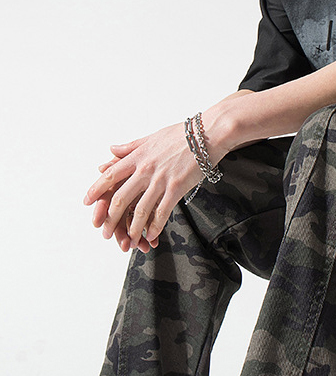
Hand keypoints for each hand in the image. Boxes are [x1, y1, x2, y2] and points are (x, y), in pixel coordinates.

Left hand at [84, 122, 217, 250]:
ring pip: (140, 209)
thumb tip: (111, 151)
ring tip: (130, 240)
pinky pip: (162, 212)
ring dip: (133, 228)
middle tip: (106, 232)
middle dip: (111, 219)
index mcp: (137, 157)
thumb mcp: (151, 137)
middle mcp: (145, 169)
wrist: (207, 134)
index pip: (109, 176)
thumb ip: (130, 147)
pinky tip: (151, 236)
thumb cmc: (181, 135)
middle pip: (121, 198)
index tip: (87, 202)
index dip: (96, 190)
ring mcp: (161, 180)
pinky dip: (155, 227)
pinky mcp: (177, 188)